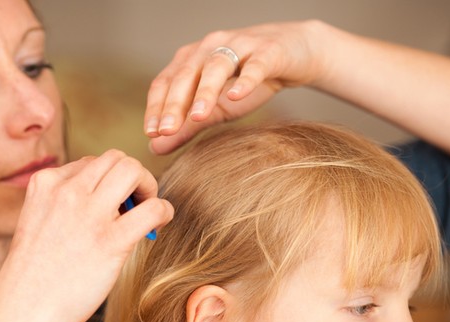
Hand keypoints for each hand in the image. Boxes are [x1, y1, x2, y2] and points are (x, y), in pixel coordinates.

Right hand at [0, 150, 173, 321]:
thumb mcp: (38, 224)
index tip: (111, 204)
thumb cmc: (32, 277)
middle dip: (132, 175)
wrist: (22, 311)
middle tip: (136, 201)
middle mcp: (66, 191)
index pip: (88, 163)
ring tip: (146, 210)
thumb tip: (107, 203)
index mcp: (45, 184)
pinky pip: (152, 208)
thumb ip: (64, 206)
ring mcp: (88, 213)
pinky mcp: (110, 240)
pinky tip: (158, 224)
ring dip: (148, 185)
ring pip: (133, 170)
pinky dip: (163, 211)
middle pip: (115, 158)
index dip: (106, 182)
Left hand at [145, 20, 329, 154]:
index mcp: (191, 60)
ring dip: (205, 92)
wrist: (297, 55)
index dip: (156, 107)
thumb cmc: (250, 81)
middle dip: (174, 103)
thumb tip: (154, 147)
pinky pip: (255, 64)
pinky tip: (236, 96)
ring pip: (216, 66)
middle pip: (186, 74)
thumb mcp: (216, 109)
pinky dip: (245, 79)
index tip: (151, 133)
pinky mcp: (269, 50)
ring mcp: (239, 45)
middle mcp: (210, 47)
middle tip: (166, 130)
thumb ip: (187, 127)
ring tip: (198, 116)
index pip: (166, 82)